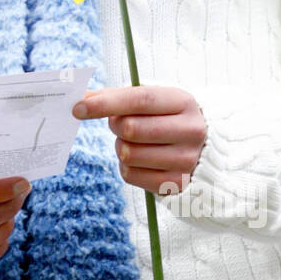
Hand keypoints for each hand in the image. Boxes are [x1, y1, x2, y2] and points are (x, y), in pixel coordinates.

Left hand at [73, 86, 206, 195]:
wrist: (202, 149)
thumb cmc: (165, 118)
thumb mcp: (150, 100)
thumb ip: (115, 96)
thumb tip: (80, 97)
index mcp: (183, 102)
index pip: (140, 100)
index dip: (106, 103)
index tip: (78, 107)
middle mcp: (191, 130)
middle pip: (131, 129)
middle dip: (115, 126)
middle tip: (120, 124)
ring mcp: (187, 159)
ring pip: (128, 154)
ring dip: (120, 147)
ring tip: (134, 142)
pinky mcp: (177, 183)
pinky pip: (131, 175)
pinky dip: (126, 166)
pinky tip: (139, 159)